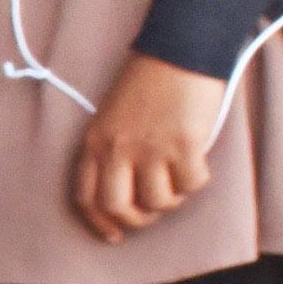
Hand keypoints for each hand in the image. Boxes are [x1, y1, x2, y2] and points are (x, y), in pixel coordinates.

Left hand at [71, 55, 224, 244]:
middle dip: (136, 221)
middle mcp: (118, 148)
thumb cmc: (148, 80)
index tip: (112, 234)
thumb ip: (111, 149)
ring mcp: (151, 148)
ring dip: (171, 200)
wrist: (179, 49)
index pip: (85, 196)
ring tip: (177, 181)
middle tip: (151, 214)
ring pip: (158, 201)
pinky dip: (196, 181)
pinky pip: (191, 184)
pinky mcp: (184, 146)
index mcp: (95, 141)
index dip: (98, 222)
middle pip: (117, 207)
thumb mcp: (112, 115)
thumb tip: (126, 189)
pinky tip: (197, 164)